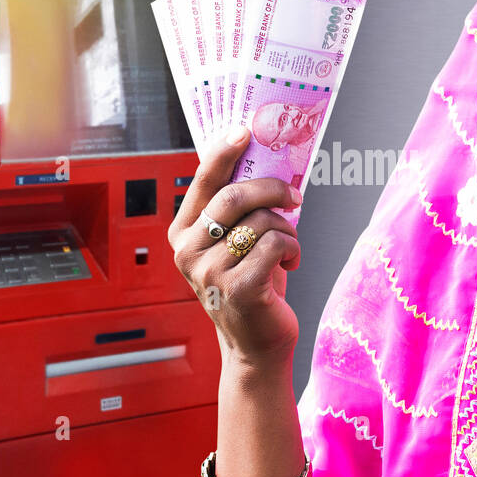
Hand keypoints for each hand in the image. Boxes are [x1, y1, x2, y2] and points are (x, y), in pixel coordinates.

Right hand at [168, 125, 302, 373]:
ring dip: (287, 230)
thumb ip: (238, 210)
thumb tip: (265, 159)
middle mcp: (188, 251)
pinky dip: (293, 249)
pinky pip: (277, 244)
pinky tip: (290, 265)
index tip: (244, 131)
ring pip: (262, 221)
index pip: (203, 182)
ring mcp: (209, 271)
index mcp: (182, 233)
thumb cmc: (252, 285)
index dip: (223, 151)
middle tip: (295, 196)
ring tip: (288, 248)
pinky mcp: (238, 288)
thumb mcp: (235, 244)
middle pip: (235, 196)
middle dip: (273, 189)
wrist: (256, 345)